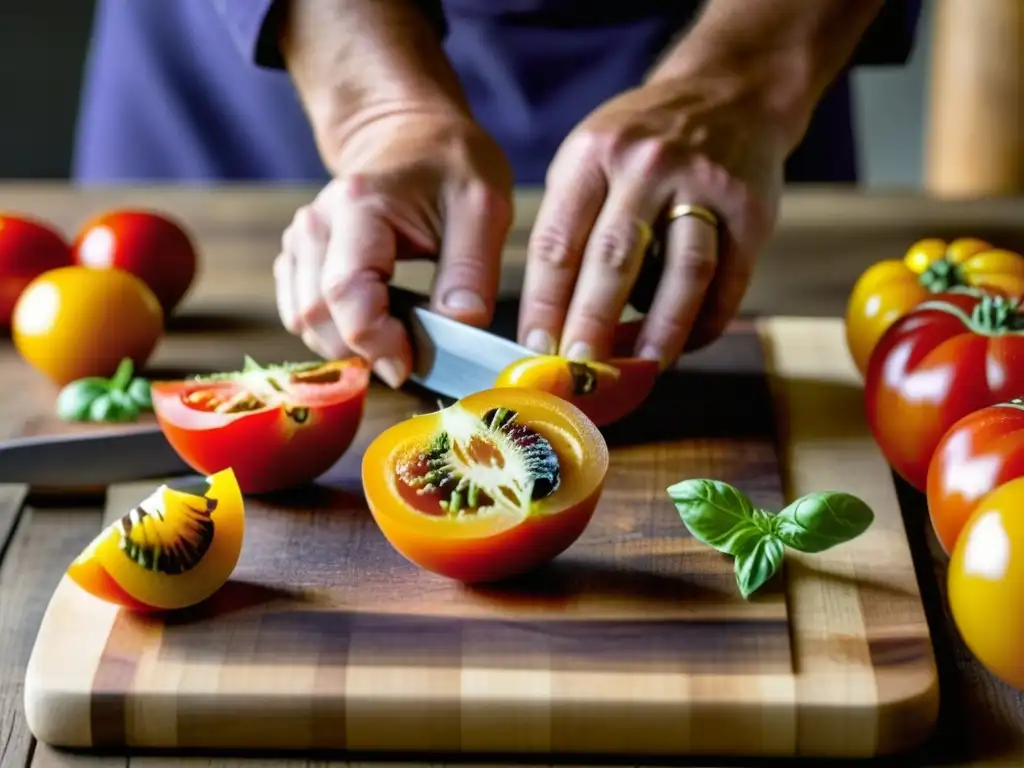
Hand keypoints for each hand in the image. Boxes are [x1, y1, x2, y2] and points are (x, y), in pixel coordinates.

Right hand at [274, 111, 513, 387]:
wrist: (409, 131)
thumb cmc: (450, 163)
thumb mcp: (484, 207)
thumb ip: (471, 270)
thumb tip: (460, 329)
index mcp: (360, 207)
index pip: (347, 295)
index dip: (377, 343)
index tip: (412, 366)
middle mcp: (316, 225)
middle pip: (317, 316)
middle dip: (364, 351)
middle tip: (414, 357)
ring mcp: (301, 241)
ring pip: (303, 321)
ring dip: (349, 347)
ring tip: (400, 341)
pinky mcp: (299, 258)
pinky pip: (301, 314)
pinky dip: (336, 334)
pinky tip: (376, 327)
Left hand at [518, 69, 786, 367]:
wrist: (731, 92)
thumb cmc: (643, 142)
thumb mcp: (591, 159)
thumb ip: (572, 228)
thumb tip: (553, 323)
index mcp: (593, 155)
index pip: (559, 241)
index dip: (545, 302)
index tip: (537, 347)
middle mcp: (646, 164)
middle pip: (615, 258)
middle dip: (593, 323)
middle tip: (581, 369)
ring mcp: (703, 183)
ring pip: (682, 272)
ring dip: (661, 330)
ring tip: (642, 369)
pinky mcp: (751, 207)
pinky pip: (729, 278)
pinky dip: (707, 320)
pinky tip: (687, 343)